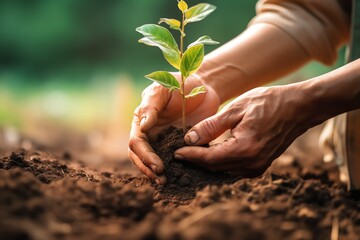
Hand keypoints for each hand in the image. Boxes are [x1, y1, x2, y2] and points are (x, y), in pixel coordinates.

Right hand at [128, 73, 220, 183]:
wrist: (203, 86)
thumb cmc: (179, 83)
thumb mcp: (162, 89)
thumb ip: (151, 106)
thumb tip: (143, 127)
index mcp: (142, 121)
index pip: (137, 143)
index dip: (145, 156)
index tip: (157, 165)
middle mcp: (151, 134)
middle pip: (142, 157)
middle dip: (149, 169)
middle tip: (161, 179)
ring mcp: (165, 142)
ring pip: (156, 162)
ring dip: (158, 173)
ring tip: (167, 183)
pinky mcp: (181, 146)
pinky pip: (176, 161)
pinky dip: (176, 170)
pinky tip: (182, 179)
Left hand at [174, 85, 309, 176]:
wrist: (298, 107)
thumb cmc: (268, 103)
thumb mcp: (236, 109)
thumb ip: (211, 126)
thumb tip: (189, 139)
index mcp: (245, 149)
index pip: (209, 158)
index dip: (190, 156)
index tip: (175, 152)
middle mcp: (252, 164)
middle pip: (214, 167)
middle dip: (195, 161)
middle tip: (178, 154)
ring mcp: (257, 168)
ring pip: (223, 170)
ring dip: (206, 163)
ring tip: (190, 153)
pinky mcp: (260, 166)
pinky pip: (233, 169)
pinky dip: (219, 163)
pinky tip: (209, 153)